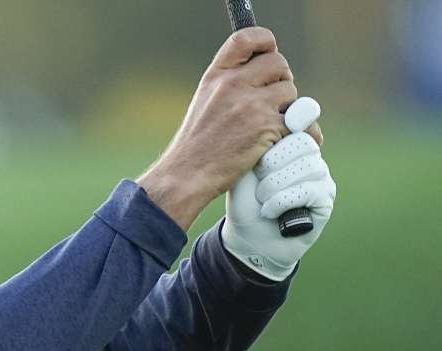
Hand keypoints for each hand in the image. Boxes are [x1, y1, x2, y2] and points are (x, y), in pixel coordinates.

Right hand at [138, 27, 298, 229]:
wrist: (187, 175)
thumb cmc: (196, 145)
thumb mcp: (205, 102)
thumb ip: (231, 85)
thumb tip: (270, 77)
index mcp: (215, 76)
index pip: (246, 39)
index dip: (264, 41)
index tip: (269, 52)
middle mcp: (232, 85)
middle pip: (278, 63)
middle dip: (282, 80)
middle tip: (273, 100)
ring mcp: (251, 105)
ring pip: (291, 92)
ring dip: (289, 109)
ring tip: (272, 126)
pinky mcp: (267, 128)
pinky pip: (300, 122)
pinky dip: (300, 133)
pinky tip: (287, 143)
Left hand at [222, 98, 336, 280]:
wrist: (248, 238)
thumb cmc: (244, 202)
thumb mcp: (242, 170)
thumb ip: (256, 146)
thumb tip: (271, 119)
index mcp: (290, 144)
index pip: (295, 122)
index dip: (277, 136)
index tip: (258, 156)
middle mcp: (309, 156)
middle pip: (301, 143)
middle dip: (272, 164)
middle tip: (257, 182)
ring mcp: (321, 176)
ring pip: (306, 166)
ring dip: (274, 186)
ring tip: (261, 199)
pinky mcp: (326, 198)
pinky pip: (309, 189)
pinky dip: (282, 201)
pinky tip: (270, 211)